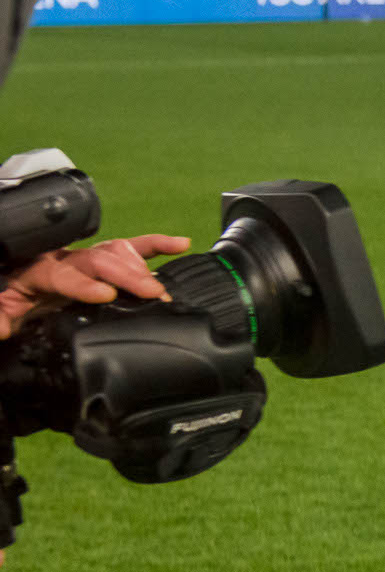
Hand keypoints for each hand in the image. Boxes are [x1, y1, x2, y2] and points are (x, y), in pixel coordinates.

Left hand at [0, 234, 189, 340]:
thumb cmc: (11, 303)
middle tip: (152, 293)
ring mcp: (87, 258)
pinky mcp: (104, 261)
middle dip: (127, 274)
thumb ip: (0, 317)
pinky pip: (132, 248)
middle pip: (100, 259)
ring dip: (140, 267)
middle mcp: (67, 259)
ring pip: (117, 251)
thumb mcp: (1, 312)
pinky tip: (180, 244)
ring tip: (159, 288)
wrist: (15, 292)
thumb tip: (2, 327)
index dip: (85, 283)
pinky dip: (157, 245)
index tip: (106, 295)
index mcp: (39, 272)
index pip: (64, 274)